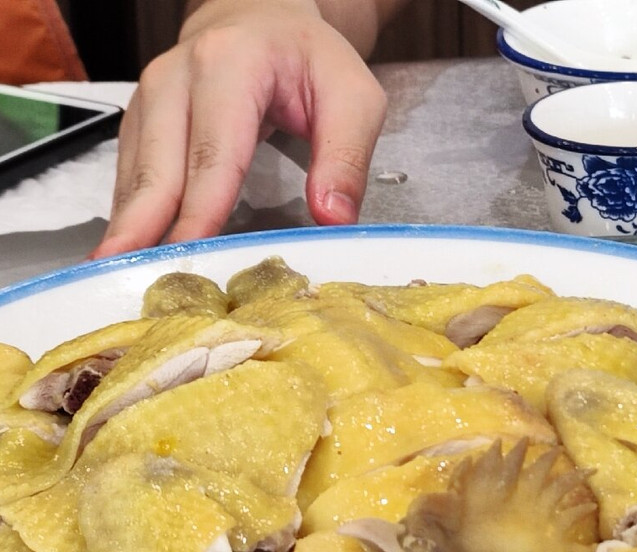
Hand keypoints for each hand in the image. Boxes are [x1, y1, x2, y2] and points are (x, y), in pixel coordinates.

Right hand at [90, 0, 386, 258]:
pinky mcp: (142, 120)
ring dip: (129, 226)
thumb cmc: (309, 60)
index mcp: (229, 64)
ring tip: (118, 275)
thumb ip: (347, 157)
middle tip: (127, 274)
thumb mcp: (353, 97)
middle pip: (159, 164)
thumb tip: (334, 217)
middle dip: (144, 224)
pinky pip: (131, 174)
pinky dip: (132, 214)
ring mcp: (151, 98)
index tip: (190, 249)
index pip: (215, 148)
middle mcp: (176, 77)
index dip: (202, 205)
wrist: (261, 19)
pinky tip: (132, 251)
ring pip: (135, 172)